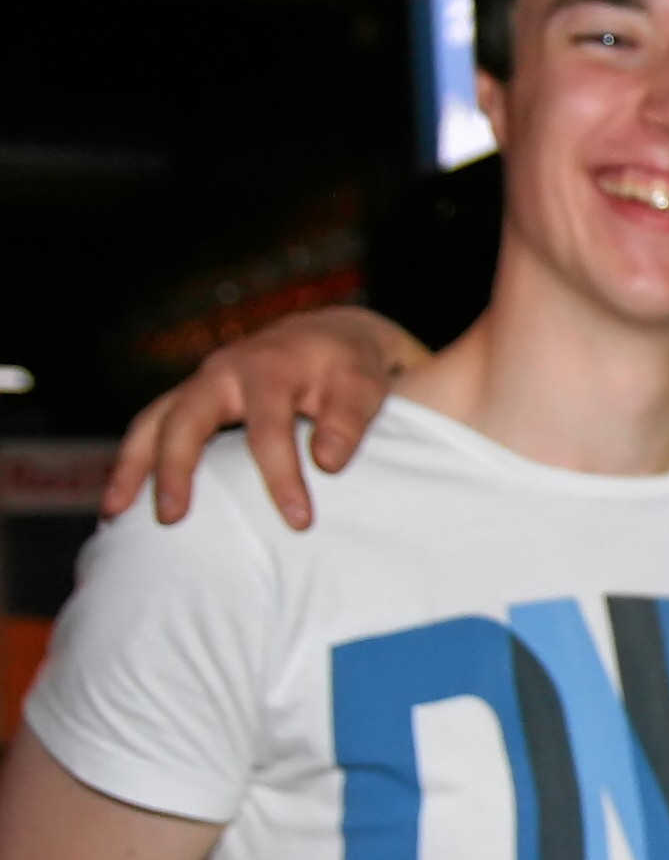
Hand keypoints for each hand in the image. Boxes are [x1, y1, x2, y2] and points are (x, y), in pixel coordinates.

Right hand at [101, 306, 421, 529]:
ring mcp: (201, 383)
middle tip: (172, 519)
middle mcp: (223, 371)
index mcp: (269, 368)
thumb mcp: (362, 388)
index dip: (282, 477)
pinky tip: (123, 501)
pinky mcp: (192, 398)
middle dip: (176, 469)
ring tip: (114, 515)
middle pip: (185, 418)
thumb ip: (348, 422)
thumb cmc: (349, 369)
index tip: (299, 522)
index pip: (268, 430)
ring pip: (153, 421)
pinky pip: (152, 427)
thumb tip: (328, 464)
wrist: (329, 337)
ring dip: (131, 466)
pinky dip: (134, 461)